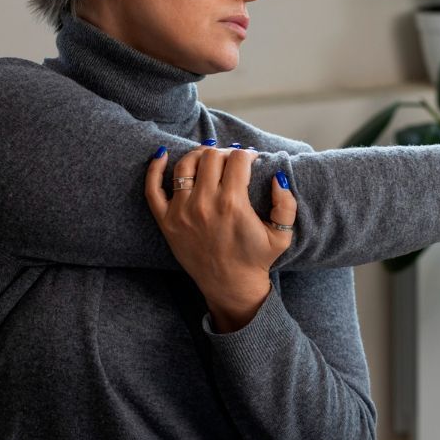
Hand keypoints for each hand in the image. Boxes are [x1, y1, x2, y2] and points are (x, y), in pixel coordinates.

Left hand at [144, 145, 297, 332]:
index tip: (251, 159)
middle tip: (232, 161)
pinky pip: (153, 188)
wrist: (230, 286)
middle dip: (225, 153)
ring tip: (208, 158)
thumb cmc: (256, 259)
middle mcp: (205, 204)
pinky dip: (155, 168)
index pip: (237, 159)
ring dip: (198, 155)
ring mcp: (182, 211)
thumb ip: (286, 204)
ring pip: (185, 165)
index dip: (247, 154)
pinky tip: (162, 154)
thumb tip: (277, 177)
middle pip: (211, 157)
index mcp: (233, 204)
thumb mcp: (282, 235)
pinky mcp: (166, 221)